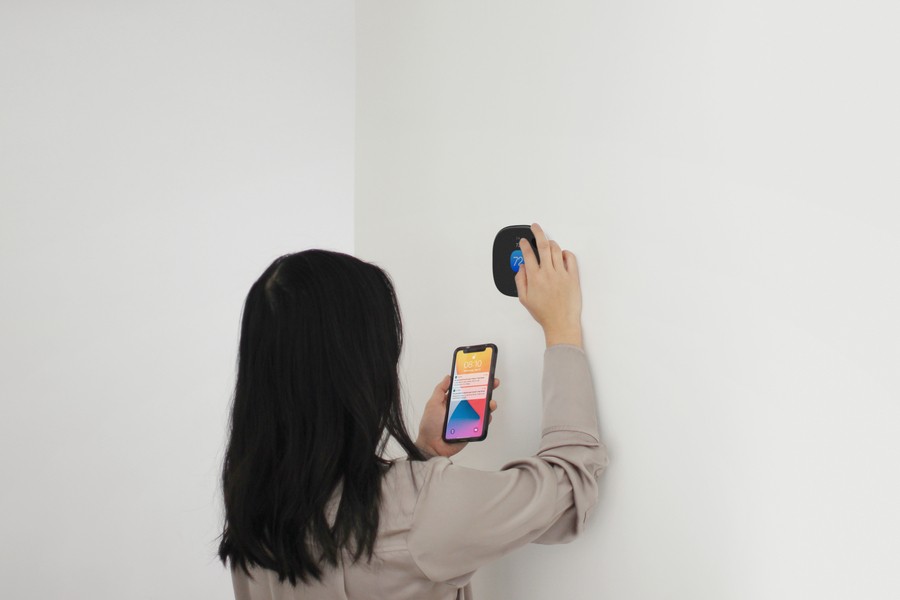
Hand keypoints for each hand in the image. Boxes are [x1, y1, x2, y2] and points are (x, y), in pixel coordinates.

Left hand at [415, 375, 499, 457]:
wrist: (432, 446)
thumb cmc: (430, 425)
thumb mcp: (433, 403)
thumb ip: (440, 390)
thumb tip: (448, 377)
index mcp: (453, 401)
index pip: (465, 388)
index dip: (474, 381)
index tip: (482, 374)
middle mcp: (461, 408)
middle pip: (477, 397)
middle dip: (486, 389)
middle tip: (493, 383)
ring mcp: (467, 418)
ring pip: (482, 409)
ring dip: (489, 404)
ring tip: (491, 402)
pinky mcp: (471, 429)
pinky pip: (482, 423)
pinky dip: (487, 418)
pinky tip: (488, 415)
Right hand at [515, 222, 582, 347]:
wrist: (561, 323)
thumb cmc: (544, 313)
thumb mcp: (524, 299)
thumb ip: (520, 281)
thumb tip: (521, 268)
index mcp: (534, 278)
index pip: (528, 254)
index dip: (524, 245)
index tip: (523, 242)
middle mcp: (548, 273)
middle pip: (542, 245)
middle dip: (537, 232)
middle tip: (535, 227)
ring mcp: (561, 274)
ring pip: (556, 249)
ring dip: (551, 243)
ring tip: (548, 243)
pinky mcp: (573, 277)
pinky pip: (570, 258)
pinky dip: (565, 253)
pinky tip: (562, 255)